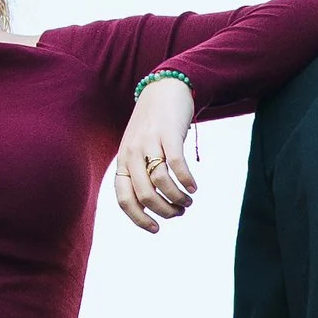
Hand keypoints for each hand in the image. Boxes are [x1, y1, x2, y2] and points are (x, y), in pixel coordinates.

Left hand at [113, 78, 199, 229]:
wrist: (165, 88)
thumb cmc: (153, 125)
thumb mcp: (139, 149)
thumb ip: (140, 174)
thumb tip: (152, 206)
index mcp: (123, 161)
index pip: (124, 199)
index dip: (138, 219)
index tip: (156, 229)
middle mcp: (132, 153)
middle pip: (145, 196)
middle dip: (164, 211)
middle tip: (179, 212)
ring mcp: (149, 143)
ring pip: (161, 183)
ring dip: (178, 199)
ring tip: (188, 201)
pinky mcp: (168, 134)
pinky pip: (177, 165)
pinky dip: (186, 181)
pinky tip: (194, 187)